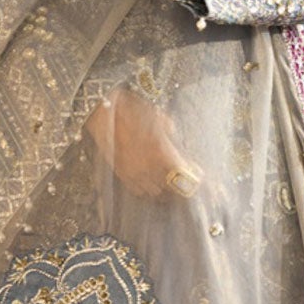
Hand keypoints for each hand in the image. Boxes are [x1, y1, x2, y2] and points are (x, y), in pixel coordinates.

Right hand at [85, 86, 201, 199]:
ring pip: (155, 192)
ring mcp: (134, 172)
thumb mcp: (157, 116)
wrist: (104, 114)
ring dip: (164, 190)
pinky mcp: (122, 174)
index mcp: (161, 152)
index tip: (199, 174)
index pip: (183, 174)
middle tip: (184, 180)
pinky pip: (137, 190)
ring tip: (168, 184)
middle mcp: (149, 166)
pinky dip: (146, 190)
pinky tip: (150, 185)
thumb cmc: (132, 111)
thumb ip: (168, 129)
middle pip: (171, 189)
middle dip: (180, 185)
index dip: (194, 177)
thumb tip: (173, 134)